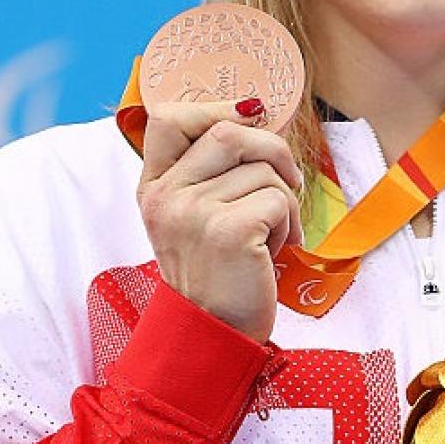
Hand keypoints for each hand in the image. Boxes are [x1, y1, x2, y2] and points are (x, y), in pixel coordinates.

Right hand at [137, 100, 302, 342]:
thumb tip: (254, 113)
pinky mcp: (227, 232)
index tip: (249, 121)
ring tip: (272, 232)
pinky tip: (275, 251)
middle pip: (229, 132)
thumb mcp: (195, 217)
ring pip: (263, 169)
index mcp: (154, 187)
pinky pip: (279, 200)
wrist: (214, 335)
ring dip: (285, 199)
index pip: (168, 118)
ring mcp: (192, 213)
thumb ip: (209, 171)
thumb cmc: (218, 272)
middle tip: (288, 181)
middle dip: (273, 150)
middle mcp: (166, 196)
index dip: (215, 108)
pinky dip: (290, 224)